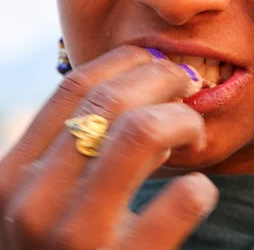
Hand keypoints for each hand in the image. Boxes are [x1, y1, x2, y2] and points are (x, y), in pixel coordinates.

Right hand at [0, 46, 218, 248]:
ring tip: (194, 132)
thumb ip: (67, 152)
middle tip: (186, 84)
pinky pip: (178, 204)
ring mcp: (73, 241)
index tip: (154, 59)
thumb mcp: (41, 201)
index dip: (124, 61)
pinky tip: (199, 192)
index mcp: (12, 175)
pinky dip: (198, 189)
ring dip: (181, 119)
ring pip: (141, 132)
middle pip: (111, 101)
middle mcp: (32, 203)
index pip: (75, 88)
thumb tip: (128, 84)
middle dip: (160, 77)